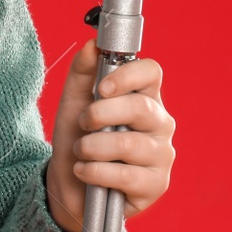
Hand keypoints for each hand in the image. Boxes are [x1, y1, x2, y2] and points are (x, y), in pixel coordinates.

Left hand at [45, 38, 175, 231]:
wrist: (69, 187)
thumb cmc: (78, 140)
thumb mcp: (73, 104)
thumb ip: (82, 72)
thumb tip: (92, 45)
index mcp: (144, 97)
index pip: (151, 72)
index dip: (127, 75)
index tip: (101, 87)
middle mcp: (160, 124)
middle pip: (140, 107)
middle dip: (99, 114)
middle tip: (82, 124)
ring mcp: (162, 155)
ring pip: (128, 144)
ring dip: (91, 147)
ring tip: (80, 153)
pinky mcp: (156, 186)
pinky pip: (125, 175)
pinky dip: (94, 172)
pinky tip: (84, 172)